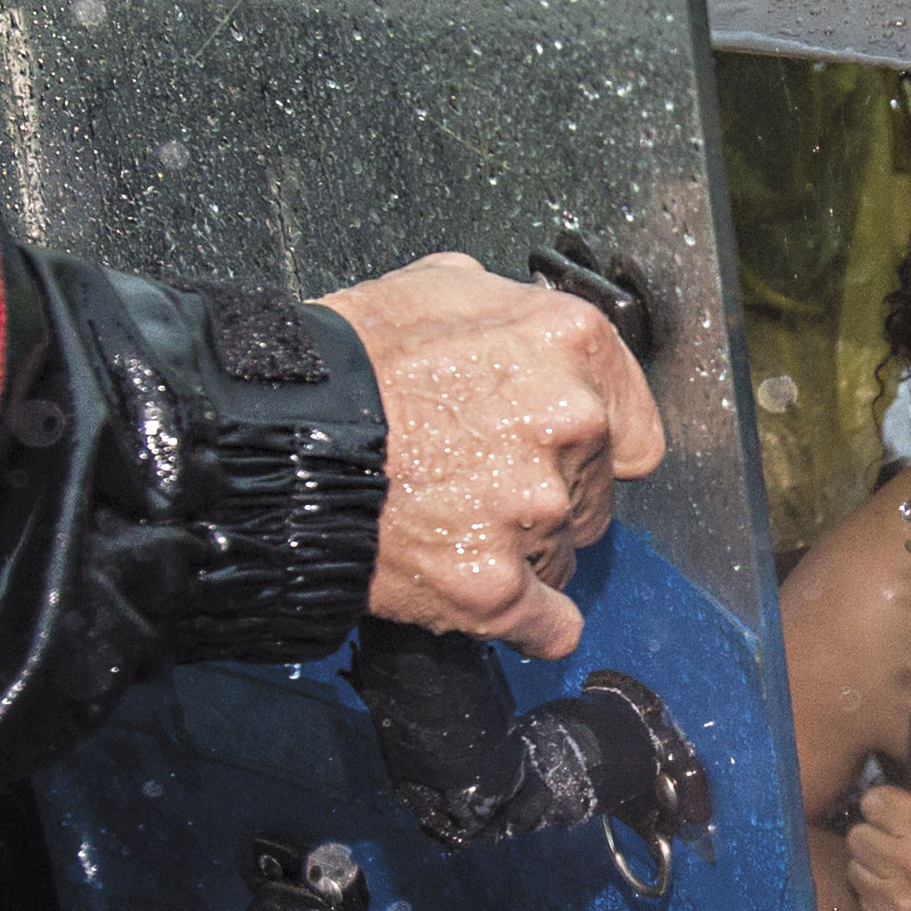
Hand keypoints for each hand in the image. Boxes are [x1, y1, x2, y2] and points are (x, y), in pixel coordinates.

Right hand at [319, 252, 663, 660]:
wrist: (276, 435)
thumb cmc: (347, 360)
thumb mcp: (436, 285)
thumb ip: (509, 312)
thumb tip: (526, 328)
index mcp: (571, 344)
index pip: (634, 425)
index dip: (594, 443)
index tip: (563, 452)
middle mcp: (573, 426)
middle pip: (597, 492)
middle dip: (552, 494)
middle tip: (480, 482)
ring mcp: (538, 512)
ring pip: (564, 554)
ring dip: (524, 549)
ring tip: (455, 524)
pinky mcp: (498, 586)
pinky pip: (550, 626)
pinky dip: (532, 624)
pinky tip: (508, 608)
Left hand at [842, 698, 910, 910]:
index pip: (873, 802)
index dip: (888, 807)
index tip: (904, 816)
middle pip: (858, 836)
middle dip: (878, 837)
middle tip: (903, 844)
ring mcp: (901, 906)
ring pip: (855, 870)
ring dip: (874, 869)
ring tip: (903, 871)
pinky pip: (863, 905)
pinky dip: (879, 901)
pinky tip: (905, 897)